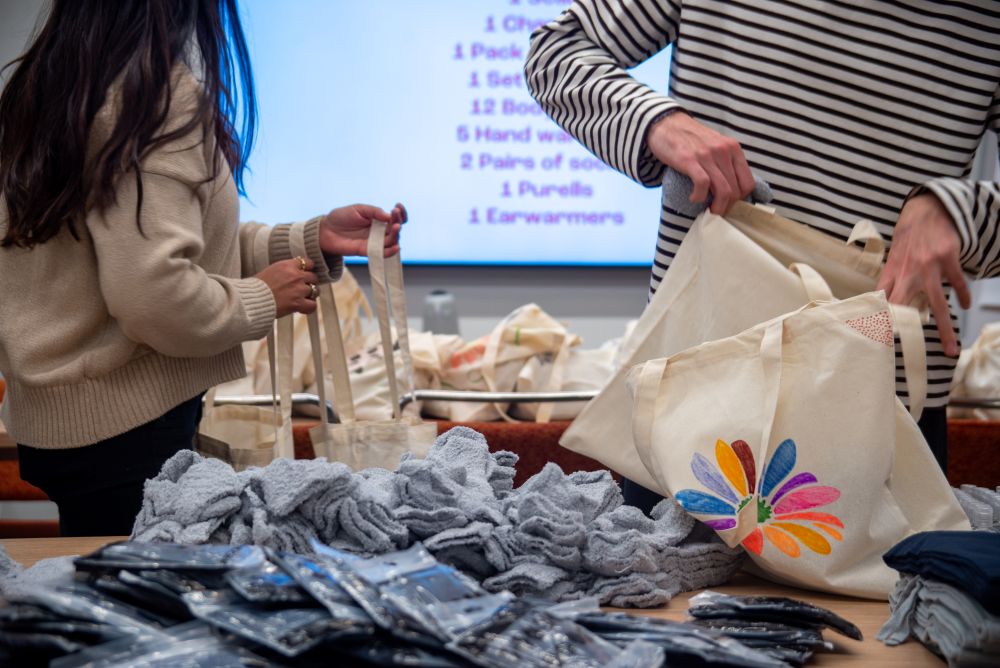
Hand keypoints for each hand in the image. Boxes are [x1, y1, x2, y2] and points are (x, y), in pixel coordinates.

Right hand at [256, 257, 318, 317]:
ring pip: (315, 290)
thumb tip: (292, 274)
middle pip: (314, 277)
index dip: (308, 269)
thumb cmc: (256, 287)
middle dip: (310, 283)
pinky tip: (302, 308)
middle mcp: (295, 276)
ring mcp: (298, 289)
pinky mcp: (298, 303)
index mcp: (287, 265)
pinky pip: (313, 305)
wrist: (251, 299)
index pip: (308, 262)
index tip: (305, 274)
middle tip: (303, 288)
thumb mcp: (270, 271)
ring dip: (310, 295)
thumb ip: (284, 271)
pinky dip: (309, 307)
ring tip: (302, 299)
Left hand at [319, 202, 406, 256]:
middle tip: (395, 215)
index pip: (394, 217)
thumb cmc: (341, 217)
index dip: (400, 213)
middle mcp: (379, 231)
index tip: (398, 207)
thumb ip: (374, 211)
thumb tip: (389, 216)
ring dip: (396, 235)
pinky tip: (396, 247)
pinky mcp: (368, 251)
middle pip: (395, 229)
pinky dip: (390, 252)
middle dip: (398, 221)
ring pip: (391, 241)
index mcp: (378, 219)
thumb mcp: (359, 209)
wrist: (326, 230)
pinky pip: (382, 253)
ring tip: (396, 227)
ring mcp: (374, 242)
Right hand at [647, 112, 754, 214]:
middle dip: (728, 207)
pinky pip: (703, 184)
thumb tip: (732, 189)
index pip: (748, 182)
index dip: (741, 200)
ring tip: (709, 211)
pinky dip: (700, 197)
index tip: (730, 206)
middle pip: (736, 190)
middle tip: (717, 212)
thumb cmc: (691, 139)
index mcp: (733, 148)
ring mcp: (707, 155)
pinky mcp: (690, 160)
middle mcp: (723, 151)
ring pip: (723, 190)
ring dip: (717, 207)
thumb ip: (725, 162)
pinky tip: (694, 198)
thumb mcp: (716, 146)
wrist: (667, 124)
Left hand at [877, 193, 970, 356]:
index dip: (876, 319)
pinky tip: (965, 306)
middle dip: (905, 330)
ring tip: (951, 348)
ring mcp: (929, 267)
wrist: (927, 209)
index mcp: (892, 272)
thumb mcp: (892, 256)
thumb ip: (889, 279)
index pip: (880, 301)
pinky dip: (963, 296)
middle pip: (904, 307)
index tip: (875, 339)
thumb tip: (879, 301)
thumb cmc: (908, 235)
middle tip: (910, 352)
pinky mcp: (948, 259)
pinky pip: (957, 284)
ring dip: (944, 328)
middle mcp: (907, 272)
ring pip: (937, 304)